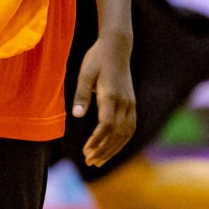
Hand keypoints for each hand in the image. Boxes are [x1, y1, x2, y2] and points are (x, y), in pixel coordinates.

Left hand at [73, 32, 135, 166]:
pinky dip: (122, 141)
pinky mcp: (132, 103)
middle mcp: (124, 102)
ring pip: (126, 133)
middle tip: (88, 162)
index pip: (107, 125)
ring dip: (113, 149)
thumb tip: (76, 116)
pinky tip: (112, 148)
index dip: (97, 141)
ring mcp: (130, 103)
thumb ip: (81, 95)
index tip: (85, 152)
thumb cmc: (97, 59)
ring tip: (98, 161)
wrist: (117, 47)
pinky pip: (130, 127)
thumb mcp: (85, 73)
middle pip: (117, 134)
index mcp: (111, 95)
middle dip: (103, 150)